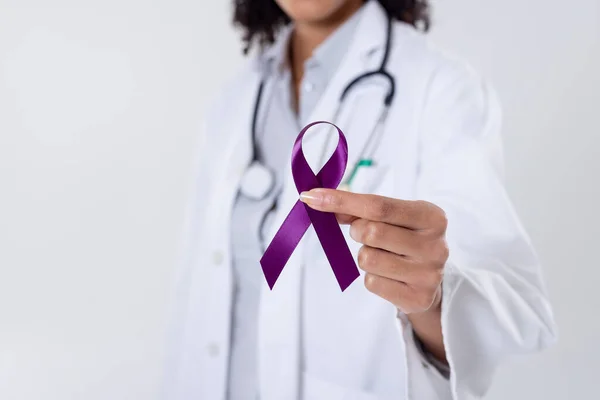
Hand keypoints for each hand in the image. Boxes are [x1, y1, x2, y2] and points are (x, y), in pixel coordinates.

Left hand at [300, 188, 447, 313]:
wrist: (430, 279)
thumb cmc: (404, 239)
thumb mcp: (393, 218)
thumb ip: (359, 209)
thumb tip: (318, 200)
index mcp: (432, 217)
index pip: (378, 205)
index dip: (341, 200)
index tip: (311, 196)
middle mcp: (436, 245)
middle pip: (371, 232)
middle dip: (358, 231)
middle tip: (366, 234)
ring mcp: (428, 274)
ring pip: (367, 259)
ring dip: (365, 256)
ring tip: (383, 256)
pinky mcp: (418, 298)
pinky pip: (371, 283)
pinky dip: (371, 277)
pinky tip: (388, 275)